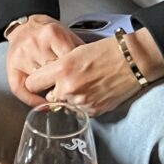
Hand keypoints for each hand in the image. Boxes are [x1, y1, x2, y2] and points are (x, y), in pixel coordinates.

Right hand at [6, 15, 84, 106]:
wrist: (23, 26)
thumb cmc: (46, 33)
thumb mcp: (66, 34)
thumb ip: (77, 49)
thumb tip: (88, 71)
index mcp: (52, 34)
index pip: (68, 62)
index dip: (75, 74)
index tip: (80, 82)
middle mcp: (35, 44)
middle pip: (54, 73)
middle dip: (62, 82)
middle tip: (70, 87)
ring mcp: (22, 56)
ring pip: (39, 83)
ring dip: (49, 90)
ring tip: (57, 92)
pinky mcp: (12, 67)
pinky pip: (21, 90)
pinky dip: (32, 100)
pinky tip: (42, 104)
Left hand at [24, 36, 140, 115]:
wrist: (133, 61)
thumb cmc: (107, 52)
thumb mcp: (75, 52)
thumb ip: (57, 67)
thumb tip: (46, 78)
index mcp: (62, 69)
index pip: (31, 84)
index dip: (36, 83)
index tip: (39, 82)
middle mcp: (68, 88)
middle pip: (48, 97)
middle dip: (54, 91)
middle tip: (67, 82)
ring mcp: (80, 101)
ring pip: (63, 105)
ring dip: (69, 98)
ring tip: (84, 85)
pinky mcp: (91, 111)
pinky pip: (78, 111)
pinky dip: (82, 104)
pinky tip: (92, 91)